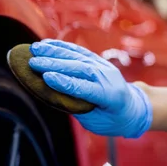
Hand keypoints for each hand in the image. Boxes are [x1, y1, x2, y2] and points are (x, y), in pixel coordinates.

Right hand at [28, 39, 152, 138]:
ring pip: (77, 56)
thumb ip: (78, 107)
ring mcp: (103, 66)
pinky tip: (46, 44)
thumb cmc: (111, 119)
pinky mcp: (98, 60)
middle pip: (79, 68)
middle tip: (33, 62)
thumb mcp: (95, 121)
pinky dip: (61, 47)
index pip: (84, 87)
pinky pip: (79, 51)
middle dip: (54, 64)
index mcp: (110, 96)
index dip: (65, 83)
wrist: (133, 107)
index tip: (46, 78)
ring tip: (35, 49)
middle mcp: (107, 77)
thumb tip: (53, 93)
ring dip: (54, 52)